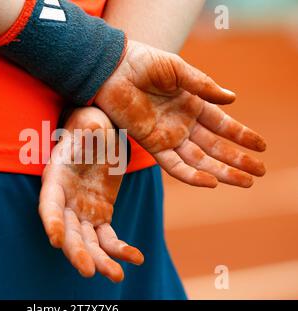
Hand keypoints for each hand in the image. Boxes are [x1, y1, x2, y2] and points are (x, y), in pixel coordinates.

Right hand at [39, 107, 143, 282]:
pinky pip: (109, 238)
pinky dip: (121, 249)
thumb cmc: (91, 126)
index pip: (50, 205)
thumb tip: (92, 130)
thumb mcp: (90, 123)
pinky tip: (136, 257)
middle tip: (87, 271)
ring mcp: (82, 211)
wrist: (104, 135)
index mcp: (56, 178)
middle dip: (76, 251)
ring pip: (88, 241)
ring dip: (100, 259)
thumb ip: (88, 128)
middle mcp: (66, 200)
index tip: (56, 240)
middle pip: (68, 231)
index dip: (52, 222)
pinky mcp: (100, 216)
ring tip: (118, 276)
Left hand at [95, 40, 265, 187]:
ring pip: (199, 160)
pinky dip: (191, 175)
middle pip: (215, 146)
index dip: (242, 135)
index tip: (262, 146)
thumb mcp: (177, 69)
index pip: (222, 124)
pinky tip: (211, 183)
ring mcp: (167, 136)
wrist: (113, 69)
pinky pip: (173, 165)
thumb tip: (232, 99)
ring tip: (245, 182)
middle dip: (238, 159)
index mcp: (192, 104)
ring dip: (222, 172)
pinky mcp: (150, 144)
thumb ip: (202, 85)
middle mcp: (183, 123)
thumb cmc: (144, 63)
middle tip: (259, 172)